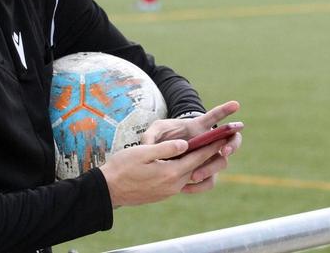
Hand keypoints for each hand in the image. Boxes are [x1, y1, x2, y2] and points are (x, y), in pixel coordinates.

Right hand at [98, 137, 229, 206]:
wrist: (108, 189)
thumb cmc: (122, 167)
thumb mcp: (143, 152)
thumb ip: (166, 148)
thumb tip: (185, 144)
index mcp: (170, 172)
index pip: (196, 157)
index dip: (210, 145)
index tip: (221, 136)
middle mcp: (173, 184)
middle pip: (196, 167)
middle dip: (208, 154)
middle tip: (220, 141)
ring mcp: (168, 191)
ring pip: (189, 174)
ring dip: (197, 163)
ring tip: (204, 151)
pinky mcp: (162, 194)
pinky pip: (180, 181)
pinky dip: (186, 170)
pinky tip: (185, 163)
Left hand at [141, 101, 242, 193]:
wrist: (164, 153)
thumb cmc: (163, 136)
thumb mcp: (156, 130)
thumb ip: (151, 134)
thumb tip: (148, 144)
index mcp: (201, 127)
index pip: (215, 117)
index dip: (225, 110)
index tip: (236, 104)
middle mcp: (210, 142)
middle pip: (230, 142)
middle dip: (232, 146)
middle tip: (224, 151)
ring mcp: (209, 158)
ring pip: (221, 164)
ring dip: (211, 169)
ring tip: (194, 176)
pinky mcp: (204, 173)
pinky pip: (208, 182)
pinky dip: (199, 186)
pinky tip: (185, 188)